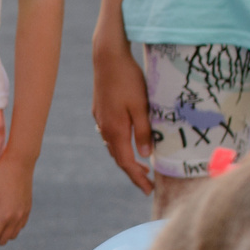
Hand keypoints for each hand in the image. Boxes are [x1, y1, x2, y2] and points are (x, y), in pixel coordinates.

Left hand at [0, 149, 36, 245]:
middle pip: (2, 240)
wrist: (20, 161)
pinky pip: (19, 226)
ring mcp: (24, 214)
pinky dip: (9, 226)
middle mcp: (17, 218)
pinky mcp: (27, 208)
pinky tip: (1, 215)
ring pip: (12, 235)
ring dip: (1, 232)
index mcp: (5, 215)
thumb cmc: (0, 175)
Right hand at [90, 36, 155, 194]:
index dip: (137, 177)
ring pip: (114, 147)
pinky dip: (120, 145)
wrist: (107, 59)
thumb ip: (144, 131)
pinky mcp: (100, 112)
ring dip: (126, 159)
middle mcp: (105, 129)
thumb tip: (145, 155)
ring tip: (140, 165)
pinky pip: (110, 135)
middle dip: (133, 172)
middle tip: (147, 183)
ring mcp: (101, 121)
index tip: (149, 189)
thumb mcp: (141, 106)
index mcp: (116, 130)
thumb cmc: (128, 80)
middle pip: (118, 158)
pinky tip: (127, 142)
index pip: (126, 162)